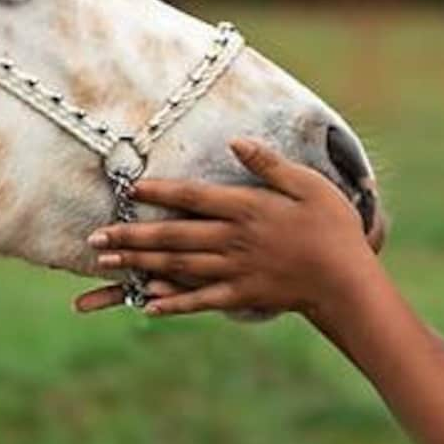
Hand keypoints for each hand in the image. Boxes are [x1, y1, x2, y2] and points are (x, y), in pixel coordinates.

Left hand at [73, 137, 377, 321]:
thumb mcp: (308, 184)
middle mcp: (234, 239)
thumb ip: (270, 164)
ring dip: (139, 263)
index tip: (130, 188)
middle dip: (131, 233)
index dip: (159, 191)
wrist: (347, 281)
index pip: (194, 196)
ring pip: (178, 266)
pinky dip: (172, 303)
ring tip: (107, 261)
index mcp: (247, 208)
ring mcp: (235, 270)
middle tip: (95, 235)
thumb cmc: (333, 227)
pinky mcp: (241, 295)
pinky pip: (200, 300)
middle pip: (174, 234)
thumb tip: (235, 140)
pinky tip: (145, 304)